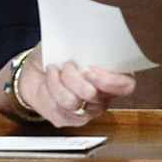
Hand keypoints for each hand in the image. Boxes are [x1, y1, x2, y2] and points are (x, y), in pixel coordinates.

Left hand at [4, 45, 135, 127]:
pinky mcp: (68, 119)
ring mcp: (87, 110)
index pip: (125, 85)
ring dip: (56, 83)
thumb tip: (84, 44)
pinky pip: (57, 109)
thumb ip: (83, 45)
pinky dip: (47, 91)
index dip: (108, 81)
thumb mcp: (71, 42)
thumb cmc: (57, 53)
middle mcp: (103, 96)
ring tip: (53, 70)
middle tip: (67, 65)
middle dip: (74, 78)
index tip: (88, 69)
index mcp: (112, 74)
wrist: (36, 70)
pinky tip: (46, 83)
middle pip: (95, 95)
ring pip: (72, 102)